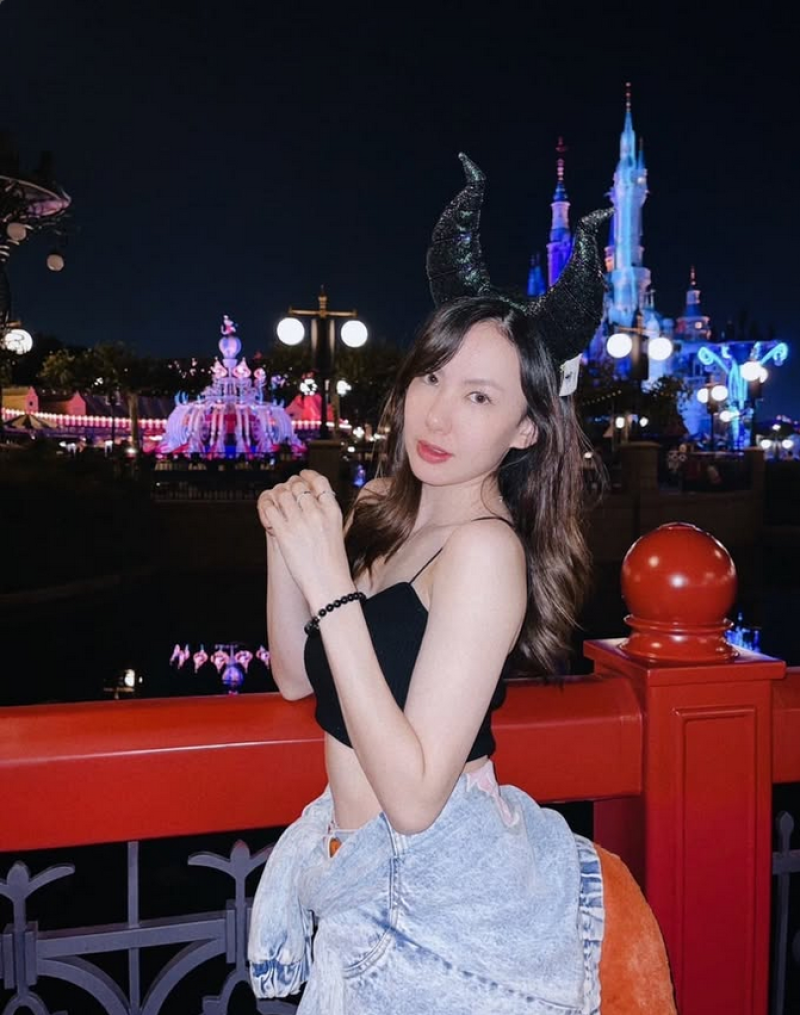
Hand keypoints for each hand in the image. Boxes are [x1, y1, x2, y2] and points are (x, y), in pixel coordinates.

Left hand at [257, 471, 351, 607]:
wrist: (329, 585)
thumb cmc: (332, 564)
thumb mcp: (336, 532)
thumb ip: (323, 515)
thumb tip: (306, 502)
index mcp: (332, 511)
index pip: (319, 481)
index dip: (308, 475)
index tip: (301, 476)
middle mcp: (316, 512)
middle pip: (297, 485)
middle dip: (288, 486)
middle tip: (284, 493)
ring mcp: (299, 522)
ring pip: (281, 494)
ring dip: (275, 496)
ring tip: (274, 504)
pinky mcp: (284, 533)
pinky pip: (269, 509)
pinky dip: (265, 508)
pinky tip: (267, 515)